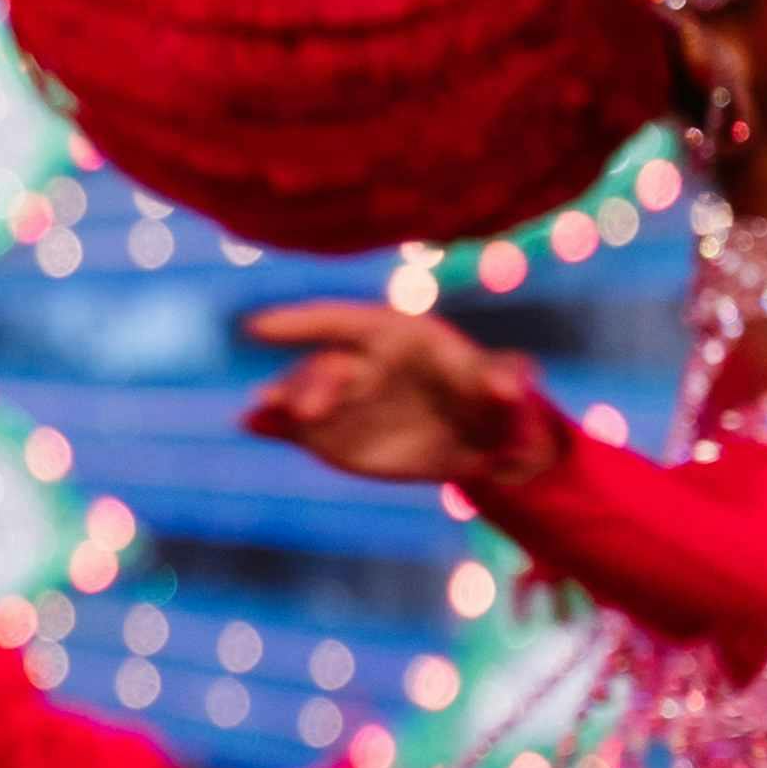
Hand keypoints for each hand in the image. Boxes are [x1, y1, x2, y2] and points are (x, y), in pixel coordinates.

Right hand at [238, 302, 555, 488]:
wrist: (481, 445)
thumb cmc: (500, 408)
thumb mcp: (513, 396)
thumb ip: (509, 383)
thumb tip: (506, 384)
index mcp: (401, 337)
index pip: (347, 321)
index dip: (304, 322)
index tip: (259, 326)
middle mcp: (364, 362)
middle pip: (327, 367)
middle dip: (310, 385)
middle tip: (304, 413)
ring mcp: (345, 399)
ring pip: (304, 396)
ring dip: (280, 404)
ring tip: (258, 416)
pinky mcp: (334, 433)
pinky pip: (296, 427)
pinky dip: (273, 425)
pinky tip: (253, 425)